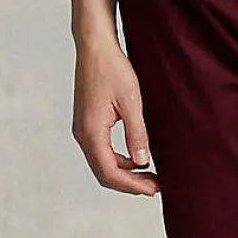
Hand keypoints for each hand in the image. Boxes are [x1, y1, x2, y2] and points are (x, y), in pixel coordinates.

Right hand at [72, 37, 158, 195]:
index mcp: (91, 132)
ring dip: (125, 173)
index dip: (132, 185)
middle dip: (129, 184)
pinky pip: (101, 151)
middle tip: (155, 187)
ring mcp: (82, 129)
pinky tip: (137, 157)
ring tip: (150, 174)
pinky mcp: (86, 123)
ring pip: (102, 163)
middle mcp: (82, 134)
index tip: (154, 189)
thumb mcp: (131, 102)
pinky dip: (118, 160)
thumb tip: (143, 162)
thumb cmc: (112, 69)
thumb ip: (137, 134)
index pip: (110, 172)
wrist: (95, 47)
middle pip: (104, 172)